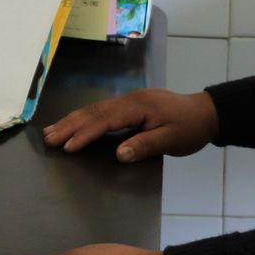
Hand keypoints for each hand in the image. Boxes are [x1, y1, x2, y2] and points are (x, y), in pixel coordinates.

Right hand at [43, 88, 218, 163]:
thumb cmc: (190, 128)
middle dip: (69, 125)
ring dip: (72, 120)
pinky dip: (85, 118)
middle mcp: (129, 100)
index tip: (67, 146)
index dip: (85, 134)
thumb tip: (119, 154)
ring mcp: (129, 101)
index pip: (105, 121)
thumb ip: (145, 146)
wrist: (206, 112)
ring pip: (95, 110)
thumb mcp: (172, 140)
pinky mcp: (130, 105)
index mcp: (138, 106)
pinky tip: (75, 124)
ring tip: (51, 131)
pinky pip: (101, 111)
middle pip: (94, 112)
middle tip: (48, 138)